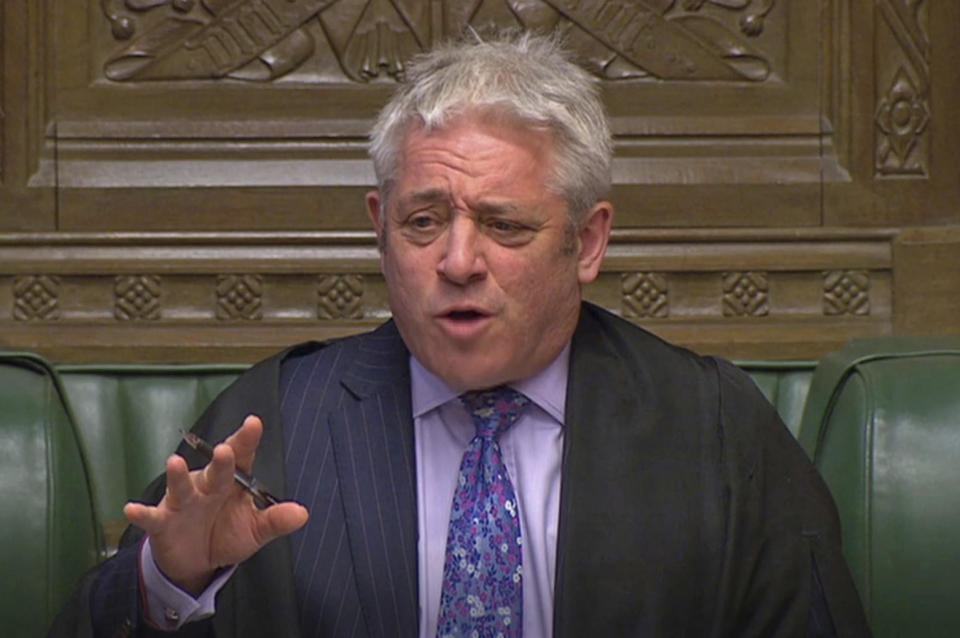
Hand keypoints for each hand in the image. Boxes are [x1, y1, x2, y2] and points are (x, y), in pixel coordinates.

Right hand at [124, 415, 308, 594]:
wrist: (197, 560)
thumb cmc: (226, 533)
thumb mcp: (255, 530)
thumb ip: (275, 520)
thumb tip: (301, 513)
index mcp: (231, 482)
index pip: (242, 457)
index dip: (247, 440)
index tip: (254, 423)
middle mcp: (206, 486)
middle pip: (215, 470)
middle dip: (221, 460)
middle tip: (226, 450)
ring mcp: (183, 502)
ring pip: (180, 486)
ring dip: (177, 476)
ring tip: (174, 463)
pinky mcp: (164, 522)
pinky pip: (152, 517)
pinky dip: (142, 513)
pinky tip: (132, 509)